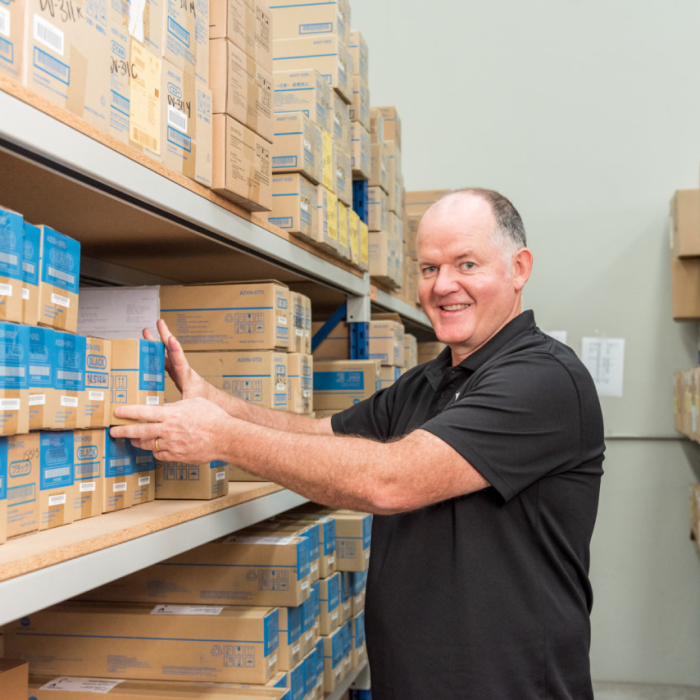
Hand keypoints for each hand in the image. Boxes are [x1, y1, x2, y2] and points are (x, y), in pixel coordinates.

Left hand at [110, 397, 231, 463]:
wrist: (225, 438)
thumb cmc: (214, 418)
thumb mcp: (194, 403)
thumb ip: (177, 405)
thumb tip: (165, 408)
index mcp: (172, 414)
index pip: (143, 412)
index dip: (128, 412)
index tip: (117, 412)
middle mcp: (168, 430)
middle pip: (139, 431)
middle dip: (123, 431)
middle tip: (114, 431)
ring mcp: (171, 445)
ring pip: (147, 444)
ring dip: (138, 441)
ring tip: (133, 439)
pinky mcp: (177, 456)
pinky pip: (159, 455)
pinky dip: (155, 451)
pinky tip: (155, 448)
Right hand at [144, 319, 211, 400]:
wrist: (215, 402)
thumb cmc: (205, 403)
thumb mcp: (190, 406)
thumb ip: (177, 408)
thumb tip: (162, 411)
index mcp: (187, 377)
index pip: (180, 361)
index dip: (175, 351)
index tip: (170, 337)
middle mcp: (183, 371)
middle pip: (172, 351)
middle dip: (165, 336)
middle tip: (159, 323)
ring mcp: (179, 372)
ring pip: (167, 355)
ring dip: (158, 343)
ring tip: (147, 331)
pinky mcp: (177, 376)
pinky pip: (165, 363)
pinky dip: (157, 356)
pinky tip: (149, 352)